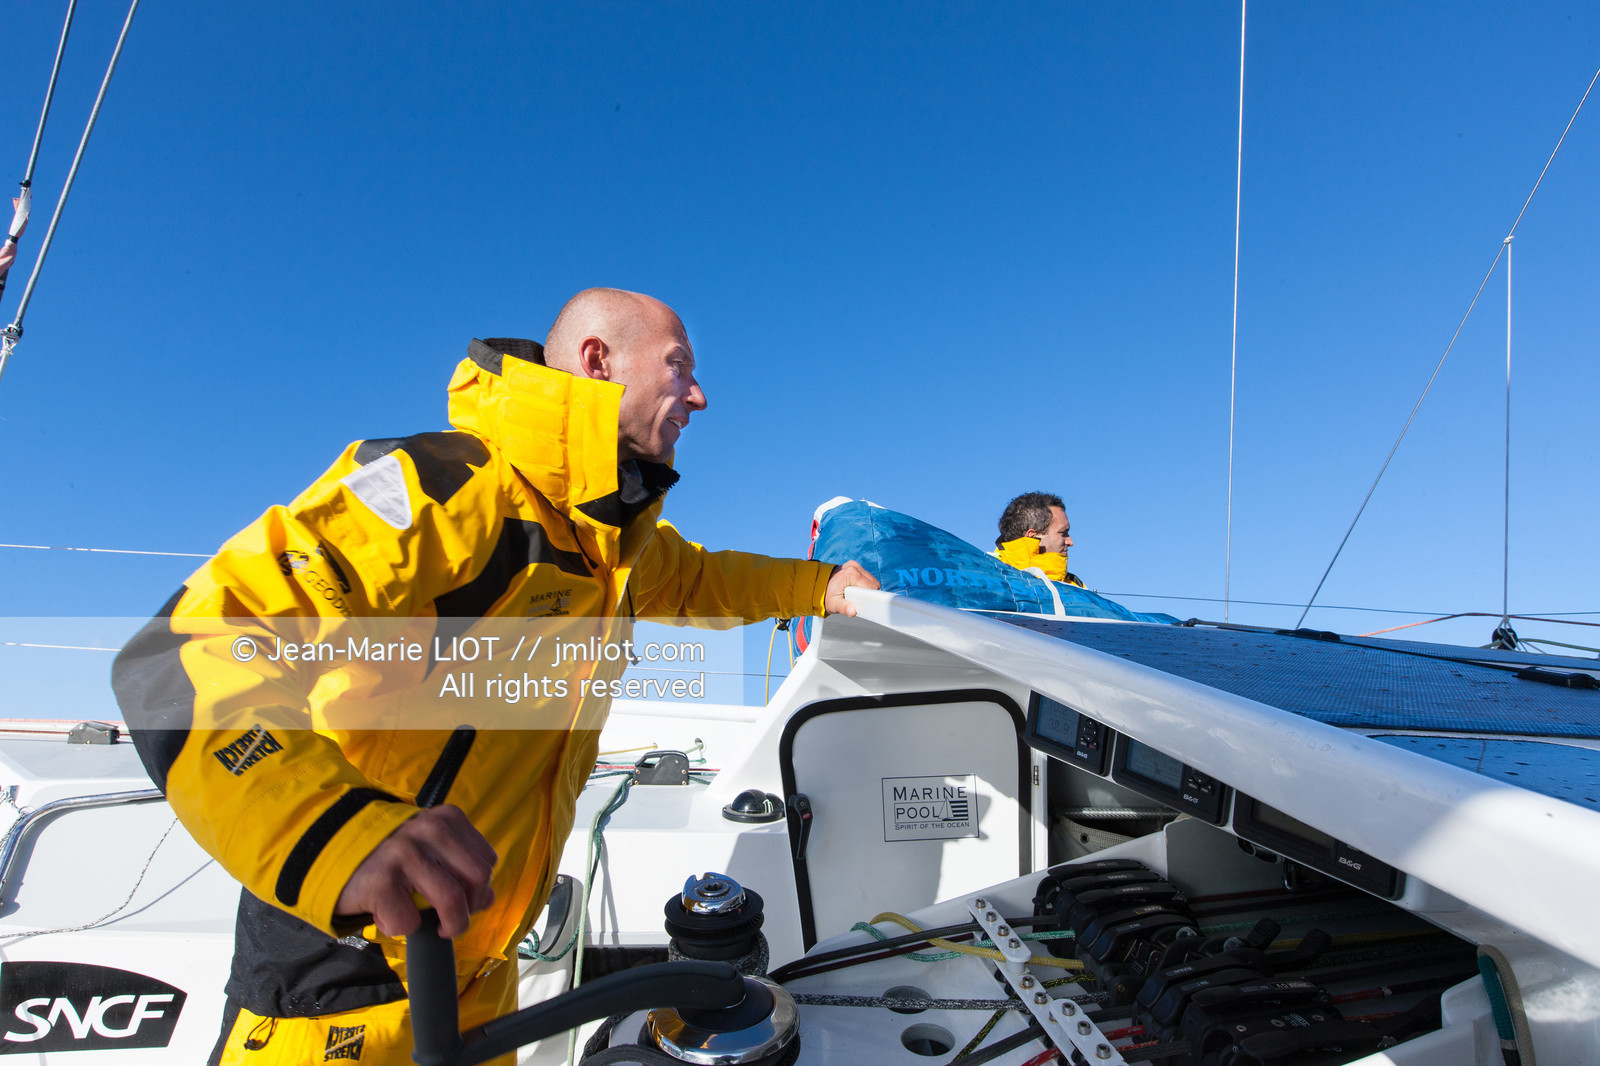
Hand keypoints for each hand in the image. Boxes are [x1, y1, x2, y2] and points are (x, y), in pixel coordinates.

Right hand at [334, 805, 496, 937]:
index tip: (462, 900)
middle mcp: (429, 830)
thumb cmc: (389, 857)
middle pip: (477, 878)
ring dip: (448, 926)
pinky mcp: (381, 881)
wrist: (331, 851)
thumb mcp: (429, 850)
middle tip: (450, 921)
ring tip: (435, 928)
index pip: (487, 861)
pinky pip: (410, 921)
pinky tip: (389, 917)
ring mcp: (404, 853)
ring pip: (452, 900)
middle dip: (469, 909)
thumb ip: (460, 868)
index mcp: (446, 819)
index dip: (479, 888)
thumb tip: (488, 898)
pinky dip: (403, 928)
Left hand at [824, 560, 879, 616]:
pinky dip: (863, 584)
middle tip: (858, 600)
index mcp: (851, 574)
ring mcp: (854, 565)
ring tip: (855, 595)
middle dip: (868, 593)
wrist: (817, 585)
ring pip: (870, 579)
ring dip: (866, 588)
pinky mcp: (854, 566)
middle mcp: (854, 567)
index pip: (872, 586)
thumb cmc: (826, 596)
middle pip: (873, 583)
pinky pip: (865, 577)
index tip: (867, 603)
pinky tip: (855, 589)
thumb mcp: (834, 604)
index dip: (871, 596)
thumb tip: (852, 611)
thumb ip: (844, 608)